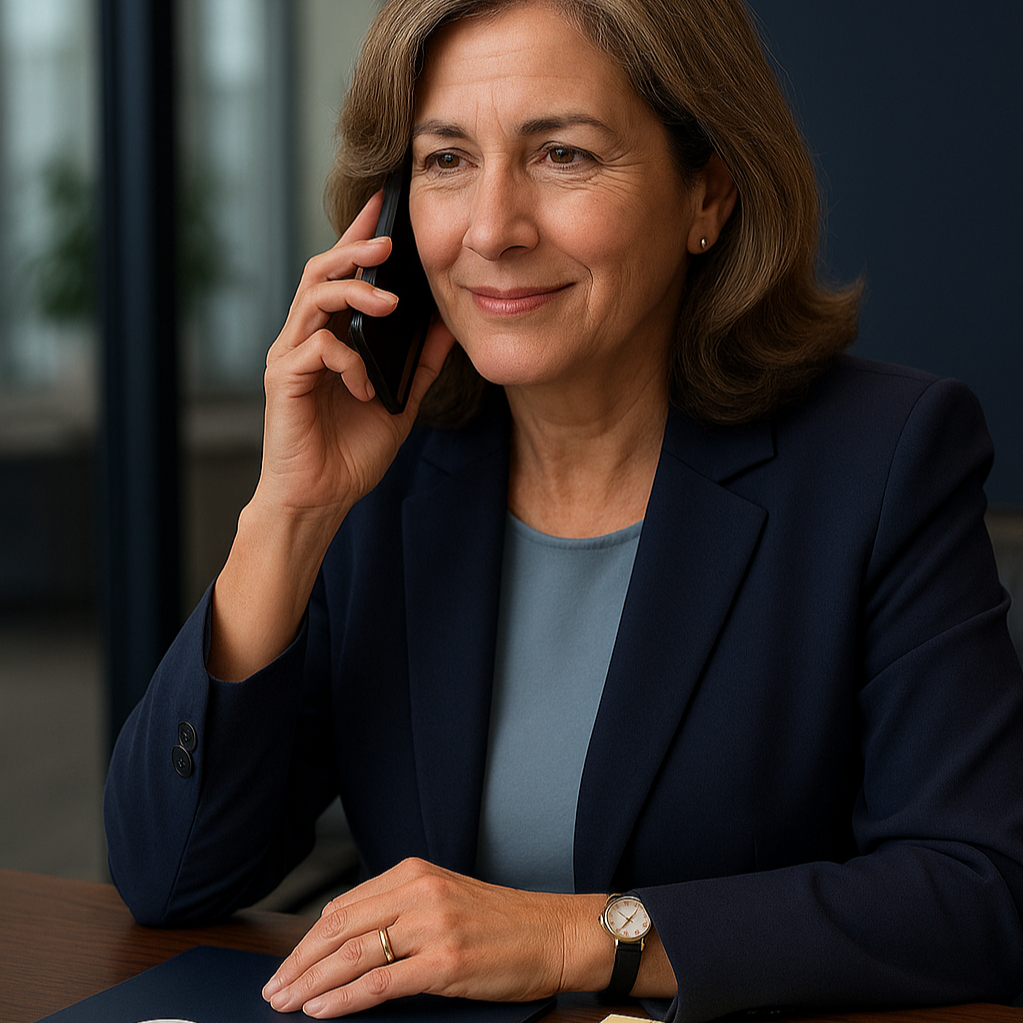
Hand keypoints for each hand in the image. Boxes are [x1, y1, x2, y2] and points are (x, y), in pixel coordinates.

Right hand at [255, 190, 455, 529]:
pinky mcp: (284, 382)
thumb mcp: (399, 401)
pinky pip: (315, 351)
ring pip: (313, 299)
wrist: (321, 499)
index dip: (359, 237)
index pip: (342, 274)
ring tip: (390, 301)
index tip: (384, 205)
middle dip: (354, 249)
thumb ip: (419, 363)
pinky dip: (346, 360)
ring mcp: (291, 358)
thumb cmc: (352, 451)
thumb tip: (447, 323)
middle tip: (388, 242)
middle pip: (320, 272)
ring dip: (353, 292)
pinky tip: (365, 386)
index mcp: (331, 338)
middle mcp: (305, 339)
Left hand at [261, 858, 610, 1016]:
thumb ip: (398, 911)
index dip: (307, 941)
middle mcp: (419, 893)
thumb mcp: (444, 899)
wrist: (554, 933)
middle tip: (273, 989)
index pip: (342, 907)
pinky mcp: (446, 962)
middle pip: (339, 929)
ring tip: (286, 1003)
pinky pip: (381, 983)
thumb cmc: (502, 923)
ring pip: (353, 955)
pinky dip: (344, 999)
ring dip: (311, 983)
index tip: (288, 965)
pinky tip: (323, 1010)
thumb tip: (344, 941)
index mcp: (414, 873)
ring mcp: (433, 927)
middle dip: (299, 963)